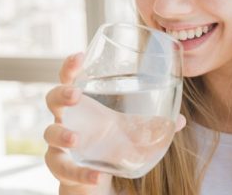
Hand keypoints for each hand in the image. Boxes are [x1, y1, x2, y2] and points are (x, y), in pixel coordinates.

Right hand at [43, 53, 185, 193]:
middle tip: (75, 95)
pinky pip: (64, 168)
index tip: (79, 56)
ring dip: (61, 134)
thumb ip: (151, 124)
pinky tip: (96, 176)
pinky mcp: (62, 166)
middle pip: (53, 99)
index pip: (71, 78)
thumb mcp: (129, 130)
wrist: (94, 173)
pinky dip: (81, 173)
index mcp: (84, 103)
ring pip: (50, 133)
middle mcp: (68, 118)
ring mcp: (60, 142)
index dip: (71, 67)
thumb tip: (181, 121)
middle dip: (62, 95)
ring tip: (75, 138)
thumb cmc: (109, 141)